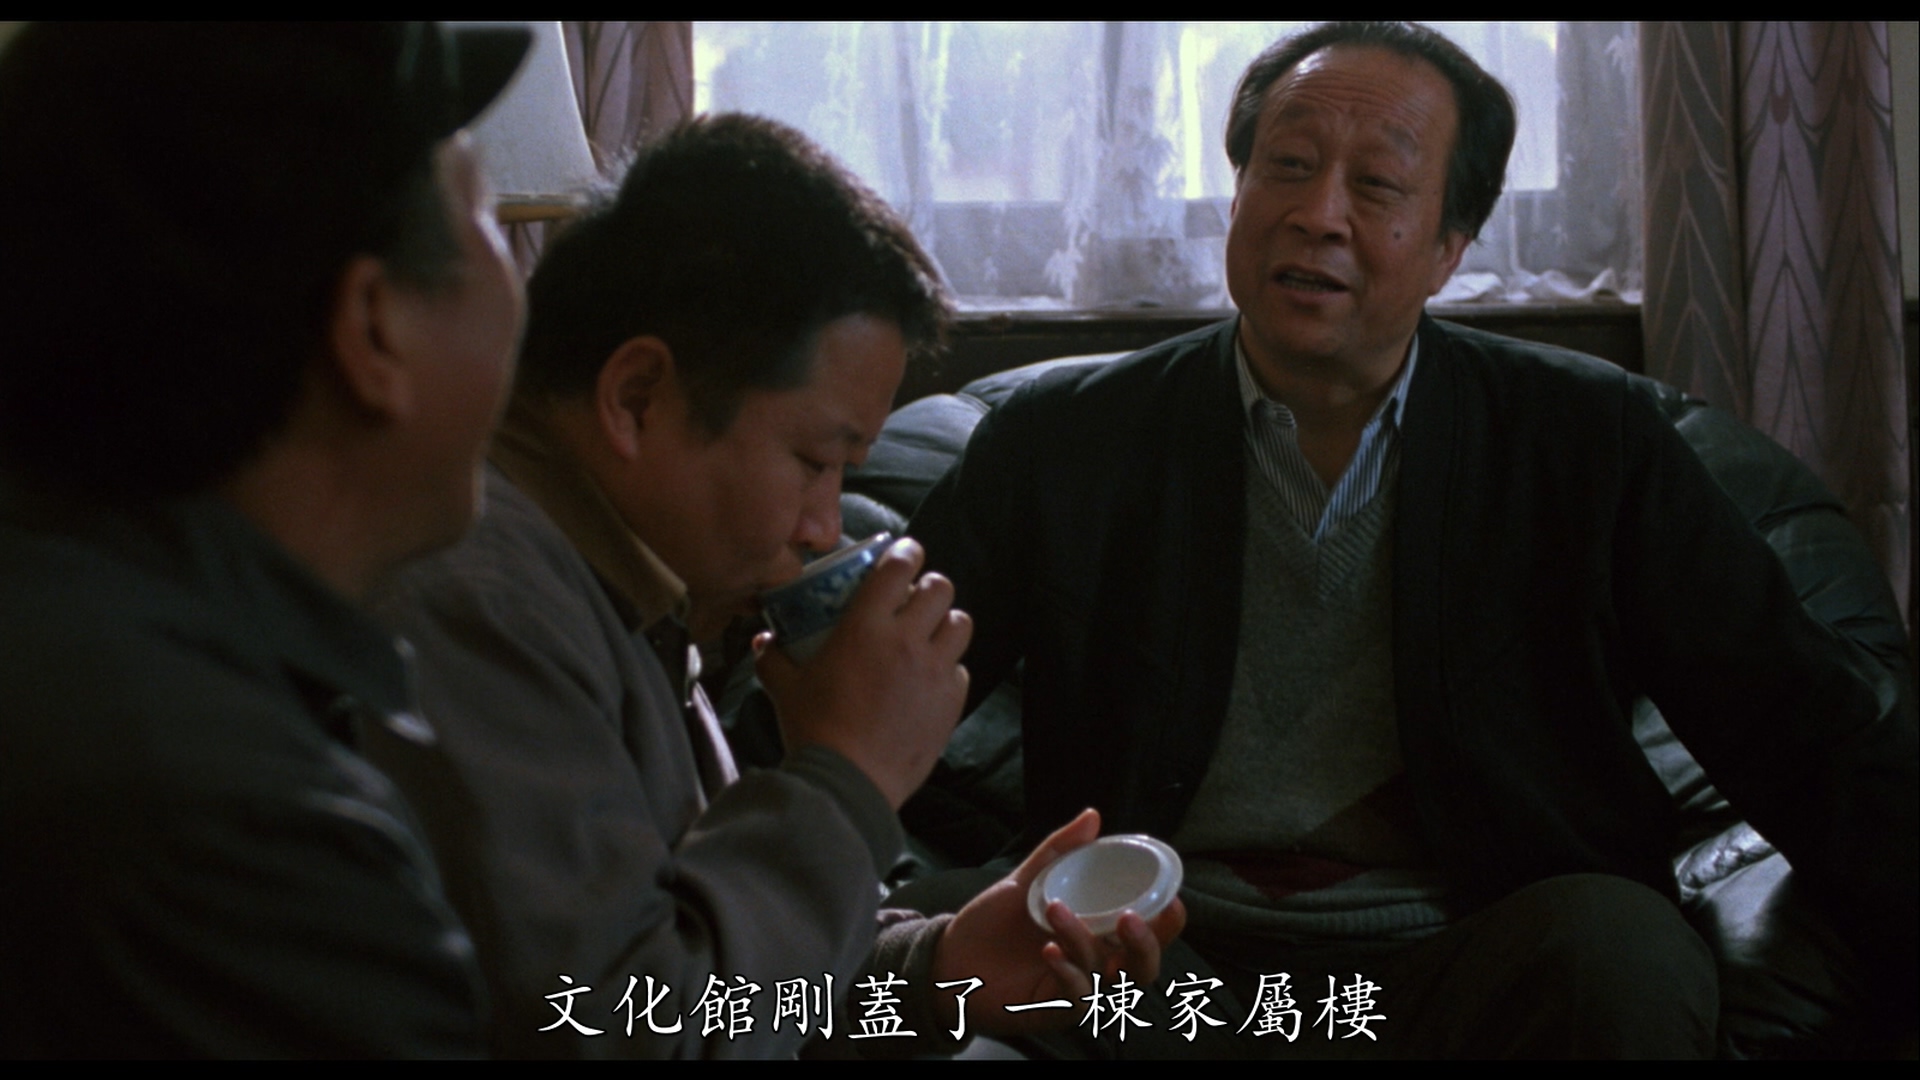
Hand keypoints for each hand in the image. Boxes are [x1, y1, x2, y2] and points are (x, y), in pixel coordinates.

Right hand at [755, 538, 971, 808]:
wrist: (848, 782)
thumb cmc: (814, 730)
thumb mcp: (783, 688)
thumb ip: (772, 657)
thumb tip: (763, 639)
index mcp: (865, 626)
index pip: (899, 566)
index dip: (906, 552)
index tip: (903, 553)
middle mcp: (907, 640)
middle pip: (941, 587)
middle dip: (930, 586)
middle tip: (915, 597)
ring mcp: (934, 670)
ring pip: (960, 623)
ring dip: (946, 622)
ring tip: (930, 634)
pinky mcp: (951, 701)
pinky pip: (961, 669)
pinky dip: (949, 667)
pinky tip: (929, 679)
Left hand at [929, 809, 1186, 1037]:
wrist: (949, 958)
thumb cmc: (995, 924)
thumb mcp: (1027, 882)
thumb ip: (1060, 851)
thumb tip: (1091, 816)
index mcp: (1100, 937)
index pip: (1148, 936)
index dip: (1167, 925)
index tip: (1171, 901)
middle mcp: (1096, 967)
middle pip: (1142, 967)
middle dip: (1146, 944)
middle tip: (1130, 916)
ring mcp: (1077, 991)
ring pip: (1105, 977)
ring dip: (1086, 942)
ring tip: (1055, 910)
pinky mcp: (1052, 1010)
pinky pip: (1073, 998)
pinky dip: (1068, 973)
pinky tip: (1049, 950)